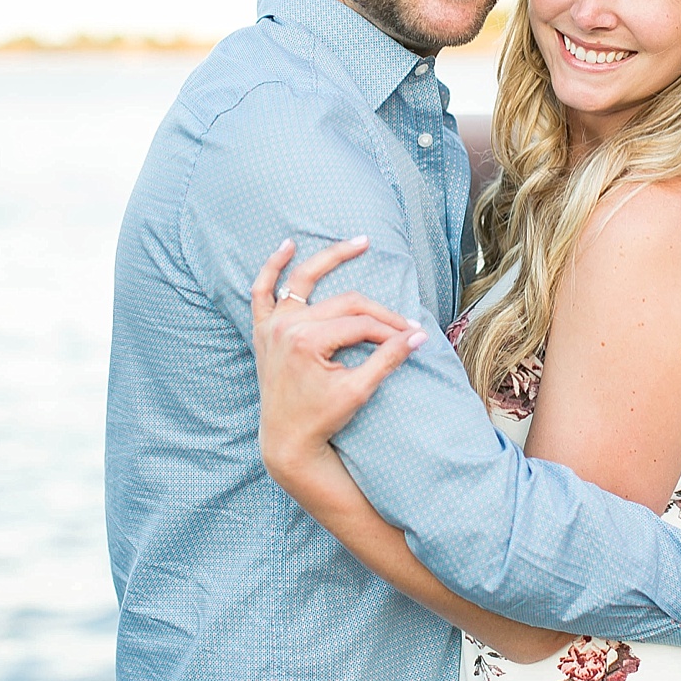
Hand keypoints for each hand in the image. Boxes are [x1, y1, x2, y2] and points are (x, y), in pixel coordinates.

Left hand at [251, 235, 424, 495]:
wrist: (286, 439)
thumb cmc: (322, 418)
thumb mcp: (358, 390)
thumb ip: (387, 359)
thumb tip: (420, 335)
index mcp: (306, 341)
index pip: (360, 324)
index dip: (390, 331)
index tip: (414, 338)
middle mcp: (286, 326)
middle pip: (343, 303)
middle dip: (377, 313)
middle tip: (405, 321)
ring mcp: (271, 326)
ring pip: (303, 282)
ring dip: (329, 258)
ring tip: (360, 242)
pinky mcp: (263, 330)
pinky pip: (261, 292)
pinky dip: (272, 268)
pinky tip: (287, 246)